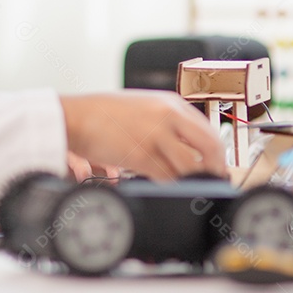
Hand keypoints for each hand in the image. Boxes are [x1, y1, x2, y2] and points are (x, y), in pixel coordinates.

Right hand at [59, 91, 225, 180]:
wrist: (76, 116)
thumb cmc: (104, 113)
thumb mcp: (143, 106)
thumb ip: (167, 120)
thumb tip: (187, 145)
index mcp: (171, 103)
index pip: (208, 130)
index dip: (217, 153)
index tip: (216, 166)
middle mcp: (168, 116)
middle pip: (210, 147)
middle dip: (215, 168)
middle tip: (213, 181)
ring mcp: (156, 136)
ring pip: (191, 166)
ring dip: (194, 180)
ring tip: (191, 188)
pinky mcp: (141, 155)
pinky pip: (168, 178)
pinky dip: (173, 187)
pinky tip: (170, 190)